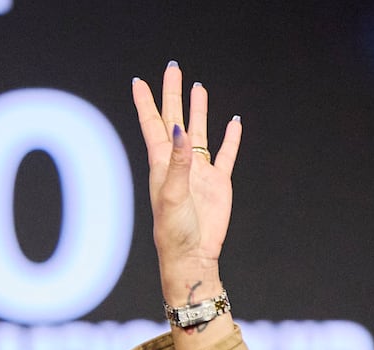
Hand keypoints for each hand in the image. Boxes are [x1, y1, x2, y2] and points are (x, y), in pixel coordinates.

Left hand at [128, 62, 239, 317]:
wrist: (193, 256)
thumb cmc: (174, 231)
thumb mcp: (172, 194)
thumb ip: (177, 161)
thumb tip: (178, 128)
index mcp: (161, 164)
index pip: (152, 125)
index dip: (146, 103)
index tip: (139, 82)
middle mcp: (179, 164)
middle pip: (175, 119)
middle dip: (174, 94)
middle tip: (173, 69)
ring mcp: (199, 172)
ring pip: (199, 132)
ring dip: (199, 110)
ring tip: (199, 87)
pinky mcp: (218, 183)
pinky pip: (225, 154)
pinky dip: (231, 138)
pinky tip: (234, 122)